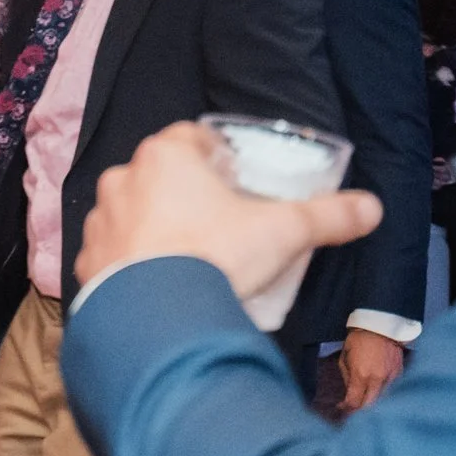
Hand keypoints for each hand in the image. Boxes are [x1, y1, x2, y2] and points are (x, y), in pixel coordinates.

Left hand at [76, 122, 381, 296]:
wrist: (158, 317)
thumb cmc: (217, 255)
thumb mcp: (284, 231)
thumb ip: (329, 216)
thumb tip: (371, 209)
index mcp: (164, 156)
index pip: (190, 137)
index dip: (215, 154)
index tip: (235, 178)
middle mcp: (121, 180)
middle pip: (157, 175)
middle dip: (184, 192)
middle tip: (218, 221)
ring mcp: (98, 222)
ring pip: (130, 213)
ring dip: (153, 226)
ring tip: (189, 256)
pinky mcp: (84, 263)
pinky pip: (111, 253)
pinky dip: (131, 263)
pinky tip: (158, 283)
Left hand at [337, 327, 405, 411]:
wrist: (381, 326)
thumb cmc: (358, 341)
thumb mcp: (344, 359)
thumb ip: (348, 379)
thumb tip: (350, 395)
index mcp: (362, 375)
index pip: (355, 402)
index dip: (347, 409)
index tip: (341, 408)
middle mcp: (378, 380)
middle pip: (370, 407)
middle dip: (360, 413)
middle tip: (352, 414)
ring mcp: (392, 378)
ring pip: (383, 401)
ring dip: (373, 406)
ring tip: (364, 407)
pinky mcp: (401, 374)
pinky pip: (393, 392)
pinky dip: (384, 397)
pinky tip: (377, 396)